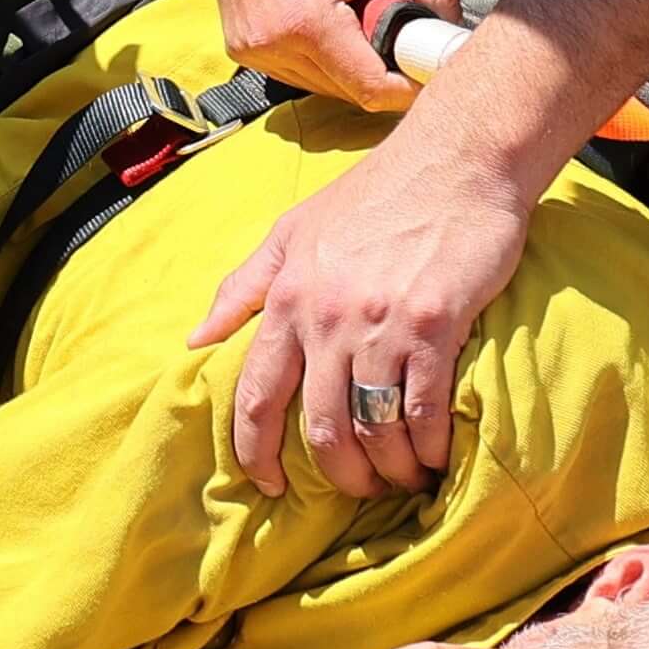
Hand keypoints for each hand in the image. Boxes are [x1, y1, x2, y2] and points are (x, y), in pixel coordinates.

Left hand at [189, 129, 534, 497]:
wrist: (453, 160)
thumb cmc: (373, 196)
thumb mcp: (292, 231)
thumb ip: (245, 287)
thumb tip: (195, 337)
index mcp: (287, 296)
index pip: (255, 394)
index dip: (256, 453)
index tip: (269, 486)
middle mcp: (325, 315)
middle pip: (319, 429)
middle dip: (338, 476)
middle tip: (358, 488)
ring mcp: (380, 322)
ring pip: (373, 430)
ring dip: (389, 470)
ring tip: (402, 476)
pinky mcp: (434, 326)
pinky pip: (424, 412)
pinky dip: (430, 448)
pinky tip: (437, 455)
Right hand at [203, 0, 462, 107]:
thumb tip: (452, 29)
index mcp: (305, 22)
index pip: (373, 89)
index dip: (409, 82)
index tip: (424, 60)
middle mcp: (270, 45)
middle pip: (350, 91)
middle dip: (378, 64)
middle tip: (387, 19)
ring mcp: (250, 50)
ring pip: (324, 85)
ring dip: (348, 61)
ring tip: (349, 9)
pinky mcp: (241, 46)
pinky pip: (297, 71)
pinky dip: (320, 53)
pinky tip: (322, 13)